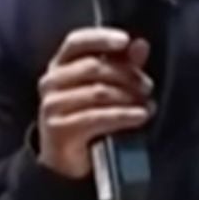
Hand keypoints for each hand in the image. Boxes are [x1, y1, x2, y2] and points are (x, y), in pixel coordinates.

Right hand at [35, 28, 152, 179]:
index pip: (76, 42)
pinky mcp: (59, 129)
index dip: (101, 38)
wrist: (66, 160)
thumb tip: (141, 45)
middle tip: (147, 86)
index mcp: (59, 65)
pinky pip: (98, 117)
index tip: (125, 41)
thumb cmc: (87, 116)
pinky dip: (125, 116)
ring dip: (129, 97)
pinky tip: (141, 116)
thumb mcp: (105, 87)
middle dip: (127, 75)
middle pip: (94, 67)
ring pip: (99, 92)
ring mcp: (52, 106)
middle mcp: (51, 82)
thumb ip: (122, 64)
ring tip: (147, 104)